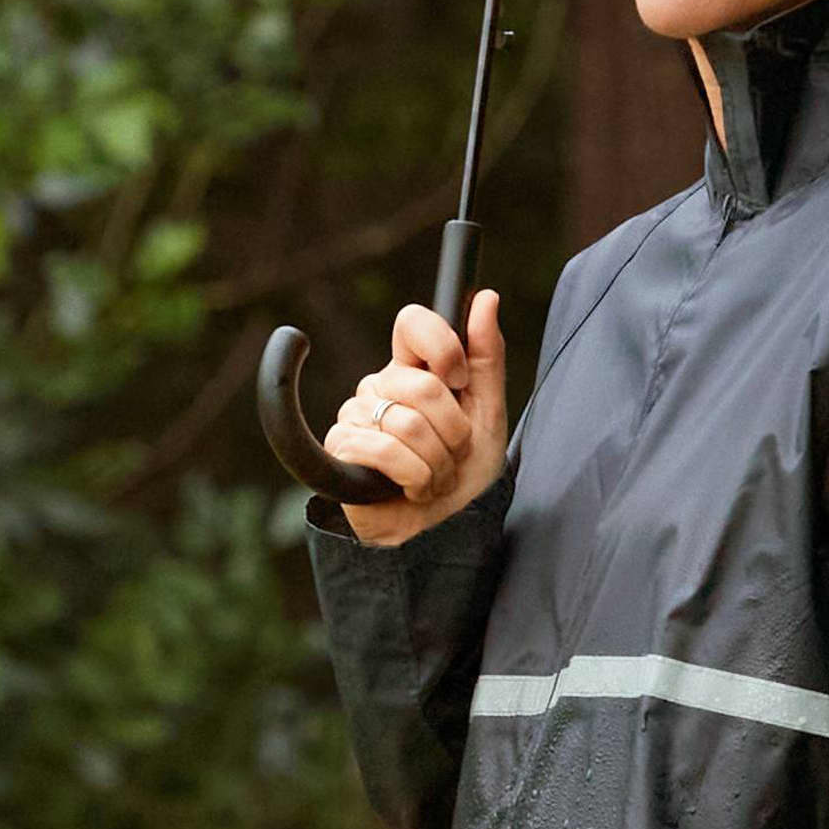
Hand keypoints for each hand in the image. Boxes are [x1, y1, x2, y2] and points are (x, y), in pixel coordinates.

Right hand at [327, 290, 507, 542]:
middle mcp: (379, 386)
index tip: (460, 381)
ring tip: (435, 478)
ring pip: (409, 424)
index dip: (443, 347)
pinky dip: (415, 478)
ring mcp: (356, 416)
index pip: (413, 322)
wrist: (444, 531)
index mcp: (413, 371)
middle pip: (424, 386)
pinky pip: (385, 451)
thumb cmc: (465, 475)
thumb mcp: (488, 413)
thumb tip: (485, 296)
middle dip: (455, 432)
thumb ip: (487, 357)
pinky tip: (412, 489)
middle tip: (454, 454)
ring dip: (439, 463)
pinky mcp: (341, 449)